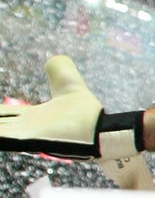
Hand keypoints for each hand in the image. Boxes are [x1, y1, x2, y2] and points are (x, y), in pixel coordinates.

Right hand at [0, 56, 153, 189]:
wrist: (99, 128)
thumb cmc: (86, 113)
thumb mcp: (68, 84)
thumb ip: (59, 71)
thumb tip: (51, 58)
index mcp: (28, 118)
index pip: (1, 114)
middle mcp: (22, 128)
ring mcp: (24, 136)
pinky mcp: (29, 140)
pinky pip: (3, 138)